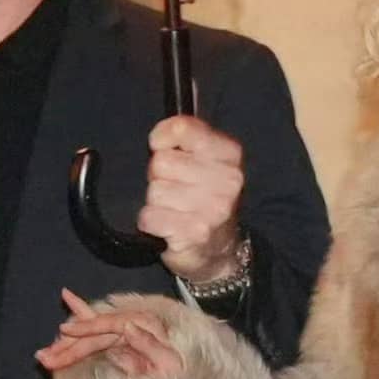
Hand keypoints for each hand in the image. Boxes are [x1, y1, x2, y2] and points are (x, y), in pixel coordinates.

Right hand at [36, 290, 182, 378]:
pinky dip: (84, 315)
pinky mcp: (126, 343)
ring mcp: (130, 334)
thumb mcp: (174, 364)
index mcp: (147, 327)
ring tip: (45, 354)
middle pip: (96, 333)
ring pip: (93, 336)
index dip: (88, 328)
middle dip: (69, 345)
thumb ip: (152, 346)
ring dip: (68, 346)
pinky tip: (69, 298)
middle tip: (44, 357)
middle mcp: (135, 326)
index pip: (111, 324)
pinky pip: (101, 330)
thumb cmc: (189, 374)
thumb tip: (128, 328)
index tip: (66, 332)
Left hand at [140, 115, 245, 283]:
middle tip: (176, 190)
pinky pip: (149, 217)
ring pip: (154, 190)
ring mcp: (214, 208)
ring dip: (156, 202)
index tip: (161, 147)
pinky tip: (168, 227)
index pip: (183, 128)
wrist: (221, 250)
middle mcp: (227, 180)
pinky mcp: (195, 233)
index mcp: (229, 154)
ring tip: (175, 210)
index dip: (162, 137)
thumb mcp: (207, 159)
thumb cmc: (205, 198)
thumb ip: (187, 139)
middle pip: (161, 161)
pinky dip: (151, 223)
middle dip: (159, 177)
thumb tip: (157, 140)